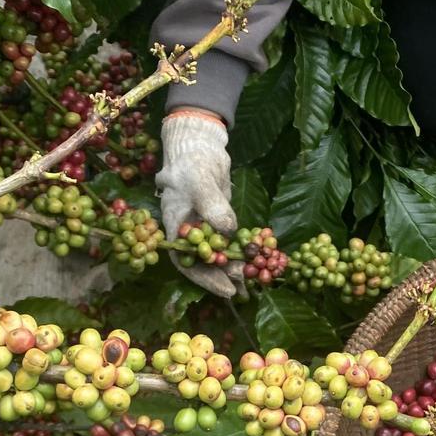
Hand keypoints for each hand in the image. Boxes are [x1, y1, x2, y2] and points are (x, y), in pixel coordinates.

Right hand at [158, 111, 240, 296]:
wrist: (200, 146)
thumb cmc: (191, 162)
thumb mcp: (199, 182)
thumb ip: (212, 206)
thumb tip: (228, 231)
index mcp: (176, 227)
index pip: (187, 262)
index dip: (205, 278)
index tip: (225, 289)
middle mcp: (190, 232)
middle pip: (205, 263)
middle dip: (224, 276)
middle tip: (245, 286)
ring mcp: (206, 227)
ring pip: (220, 253)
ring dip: (236, 267)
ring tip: (255, 278)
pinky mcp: (221, 219)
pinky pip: (232, 240)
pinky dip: (244, 250)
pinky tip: (260, 260)